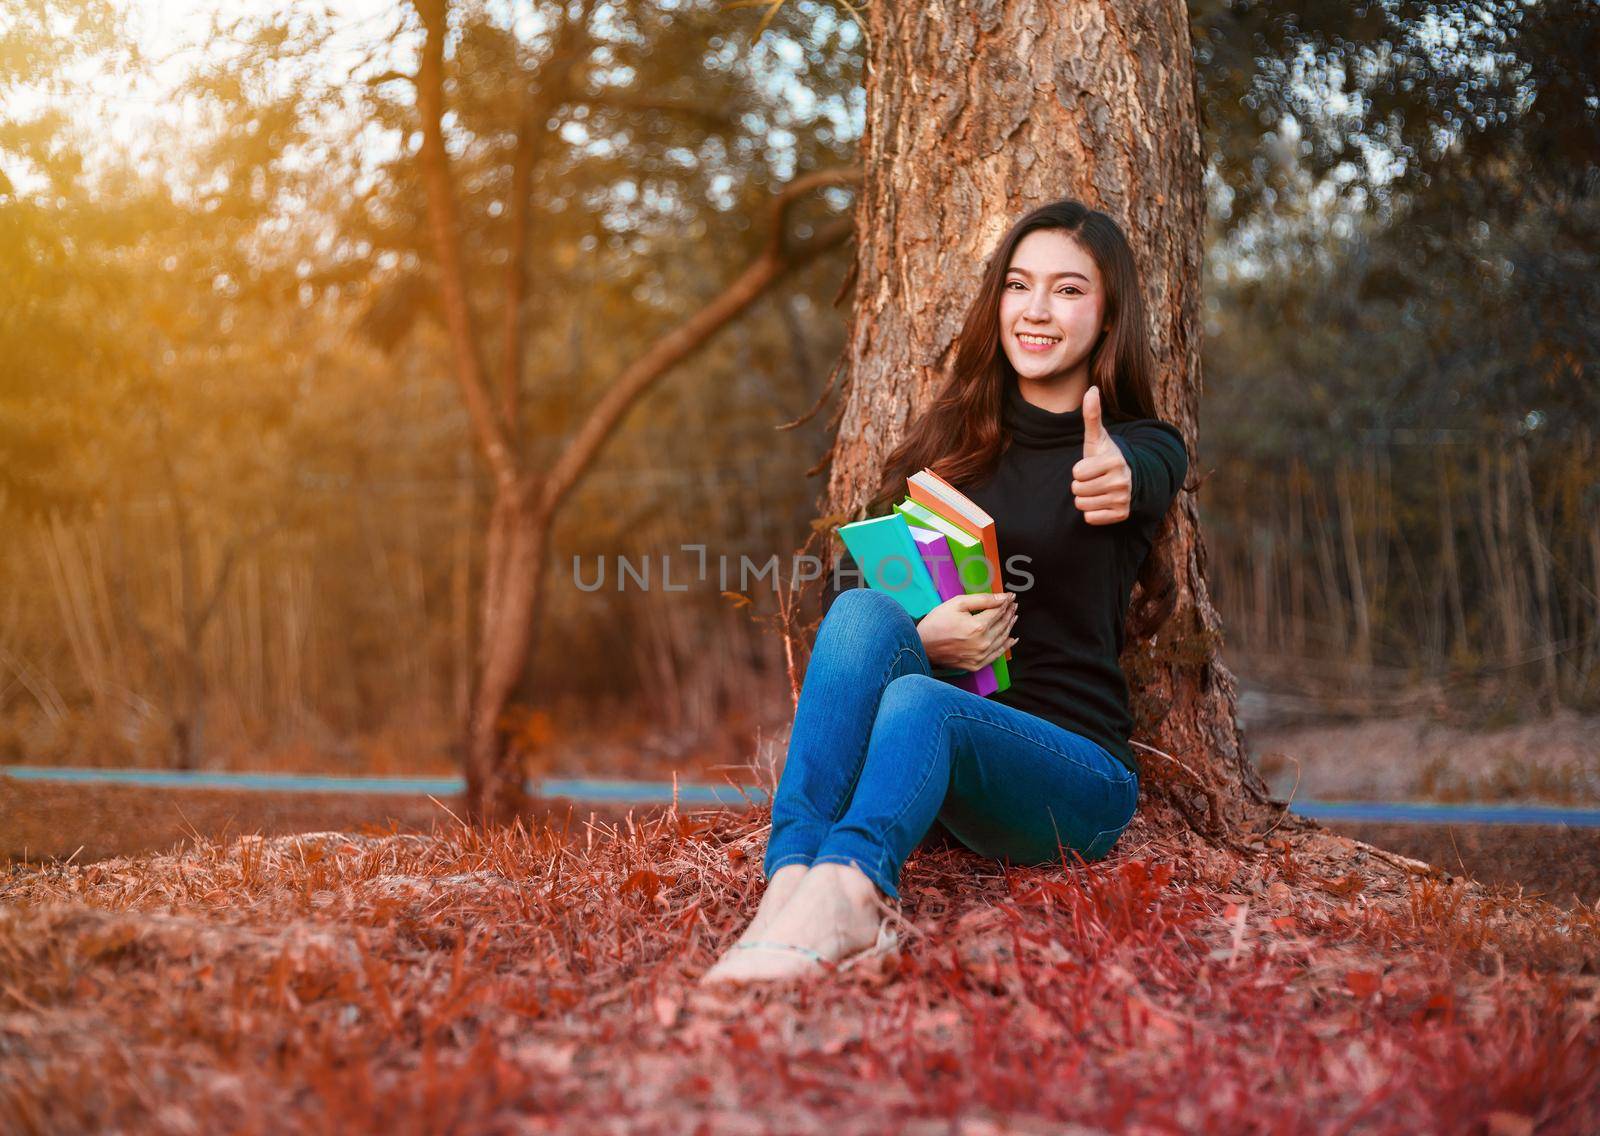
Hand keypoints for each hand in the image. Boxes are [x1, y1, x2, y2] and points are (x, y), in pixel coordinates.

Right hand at [916, 591, 1017, 671]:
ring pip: (1002, 639)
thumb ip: (982, 599)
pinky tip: (1011, 639)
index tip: (1011, 597)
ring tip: (1013, 617)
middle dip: (1009, 613)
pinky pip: (996, 655)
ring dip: (1009, 627)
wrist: (921, 645)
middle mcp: (982, 643)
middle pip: (1002, 625)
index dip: (1006, 603)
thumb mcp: (957, 603)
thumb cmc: (936, 623)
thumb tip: (1002, 598)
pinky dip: (1006, 646)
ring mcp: (980, 656)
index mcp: (978, 626)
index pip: (998, 612)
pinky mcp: (976, 664)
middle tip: (1013, 605)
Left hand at [1071, 385, 1131, 524]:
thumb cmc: (1105, 457)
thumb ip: (1092, 415)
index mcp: (1115, 461)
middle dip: (1080, 485)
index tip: (1090, 467)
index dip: (1079, 470)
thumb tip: (1091, 389)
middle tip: (1093, 480)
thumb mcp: (1098, 438)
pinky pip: (1090, 519)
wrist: (1128, 479)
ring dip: (1085, 499)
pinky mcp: (1122, 515)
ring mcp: (1123, 500)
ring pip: (1082, 505)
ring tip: (1097, 490)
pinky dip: (1092, 513)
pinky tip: (1102, 502)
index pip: (1077, 473)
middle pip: (1077, 490)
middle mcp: (1122, 481)